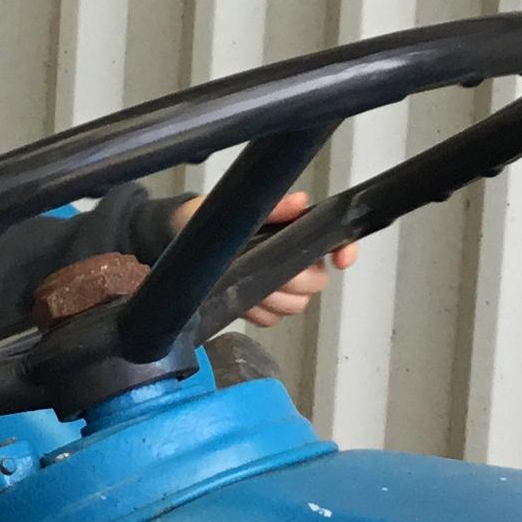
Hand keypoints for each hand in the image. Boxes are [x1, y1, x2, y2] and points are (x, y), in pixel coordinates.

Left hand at [168, 188, 358, 326]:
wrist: (176, 236)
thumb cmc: (207, 216)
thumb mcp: (238, 206)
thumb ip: (273, 207)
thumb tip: (299, 202)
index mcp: (292, 232)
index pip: (335, 244)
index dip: (345, 251)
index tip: (341, 259)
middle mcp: (290, 259)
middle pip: (315, 283)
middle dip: (294, 278)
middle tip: (266, 266)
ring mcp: (275, 284)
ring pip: (296, 305)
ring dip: (274, 297)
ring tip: (248, 279)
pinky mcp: (259, 305)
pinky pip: (272, 319)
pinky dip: (258, 311)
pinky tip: (241, 297)